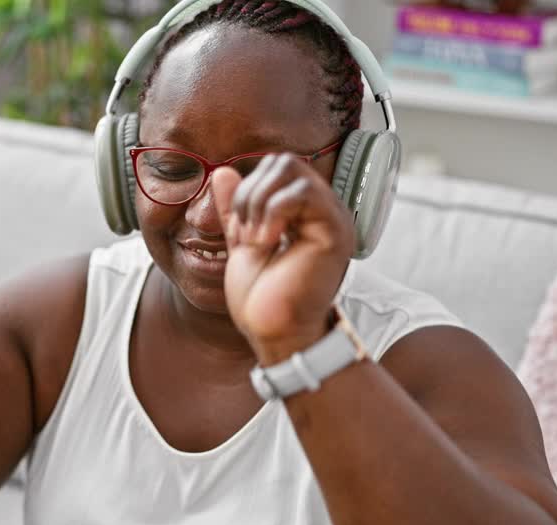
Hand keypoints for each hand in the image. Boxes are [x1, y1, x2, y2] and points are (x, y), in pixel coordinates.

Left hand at [210, 155, 355, 363]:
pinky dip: (273, 212)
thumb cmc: (263, 297)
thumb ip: (236, 209)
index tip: (242, 231)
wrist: (273, 331)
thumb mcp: (242, 242)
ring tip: (258, 240)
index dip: (248, 190)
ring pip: (291, 169)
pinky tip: (268, 242)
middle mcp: (323, 211)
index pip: (275, 169)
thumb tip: (222, 173)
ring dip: (259, 203)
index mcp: (305, 212)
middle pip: (283, 161)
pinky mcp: (334, 231)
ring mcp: (332, 218)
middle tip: (248, 234)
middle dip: (251, 193)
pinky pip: (302, 193)